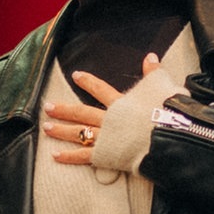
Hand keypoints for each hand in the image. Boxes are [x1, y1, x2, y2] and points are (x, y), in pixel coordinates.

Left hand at [42, 54, 160, 164]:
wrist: (167, 138)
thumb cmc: (167, 114)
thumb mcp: (162, 88)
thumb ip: (154, 73)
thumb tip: (151, 56)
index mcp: (122, 104)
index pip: (101, 90)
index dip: (88, 82)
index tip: (76, 75)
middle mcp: (109, 120)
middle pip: (82, 113)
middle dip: (64, 109)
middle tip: (47, 106)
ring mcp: (106, 138)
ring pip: (79, 133)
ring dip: (61, 130)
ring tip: (46, 127)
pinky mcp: (106, 156)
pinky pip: (84, 156)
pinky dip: (69, 156)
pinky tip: (54, 155)